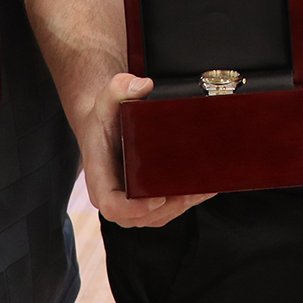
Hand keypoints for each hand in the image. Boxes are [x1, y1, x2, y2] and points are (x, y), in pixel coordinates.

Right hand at [80, 72, 213, 227]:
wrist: (107, 124)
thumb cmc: (106, 114)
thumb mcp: (108, 97)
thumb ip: (119, 87)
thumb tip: (144, 85)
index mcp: (99, 177)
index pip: (111, 205)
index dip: (134, 208)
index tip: (157, 199)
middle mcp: (112, 194)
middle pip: (139, 217)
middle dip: (167, 208)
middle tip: (191, 192)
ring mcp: (129, 201)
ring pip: (156, 217)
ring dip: (180, 207)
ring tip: (202, 190)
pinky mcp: (145, 200)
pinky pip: (164, 211)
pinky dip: (184, 203)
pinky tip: (203, 189)